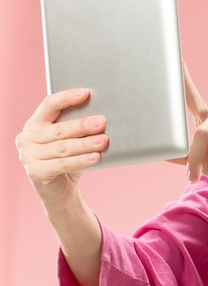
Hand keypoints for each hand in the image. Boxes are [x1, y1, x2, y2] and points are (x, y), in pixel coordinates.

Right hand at [15, 89, 108, 205]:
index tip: (86, 93)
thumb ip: (78, 129)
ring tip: (103, 140)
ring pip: (62, 147)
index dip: (67, 98)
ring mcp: (28, 156)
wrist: (61, 192)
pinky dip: (81, 160)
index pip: (49, 105)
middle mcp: (27, 138)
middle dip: (82, 125)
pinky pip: (63, 164)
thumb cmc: (69, 160)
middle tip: (102, 122)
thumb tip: (102, 118)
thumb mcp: (71, 141)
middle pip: (59, 129)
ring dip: (85, 143)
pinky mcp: (35, 172)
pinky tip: (95, 157)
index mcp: (35, 123)